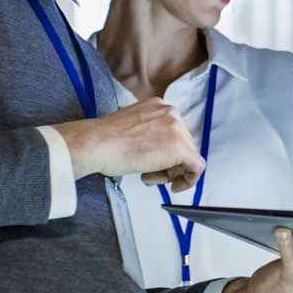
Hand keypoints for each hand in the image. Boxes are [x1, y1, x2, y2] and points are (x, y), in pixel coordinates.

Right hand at [51, 97, 204, 191]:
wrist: (96, 144)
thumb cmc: (105, 141)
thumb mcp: (133, 128)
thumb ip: (150, 134)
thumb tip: (160, 151)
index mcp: (159, 106)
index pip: (174, 133)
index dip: (166, 153)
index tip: (154, 164)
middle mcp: (171, 112)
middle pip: (184, 145)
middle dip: (169, 164)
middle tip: (149, 174)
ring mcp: (177, 129)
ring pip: (188, 157)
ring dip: (171, 172)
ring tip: (148, 176)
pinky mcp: (180, 148)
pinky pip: (196, 167)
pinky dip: (188, 180)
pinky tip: (173, 186)